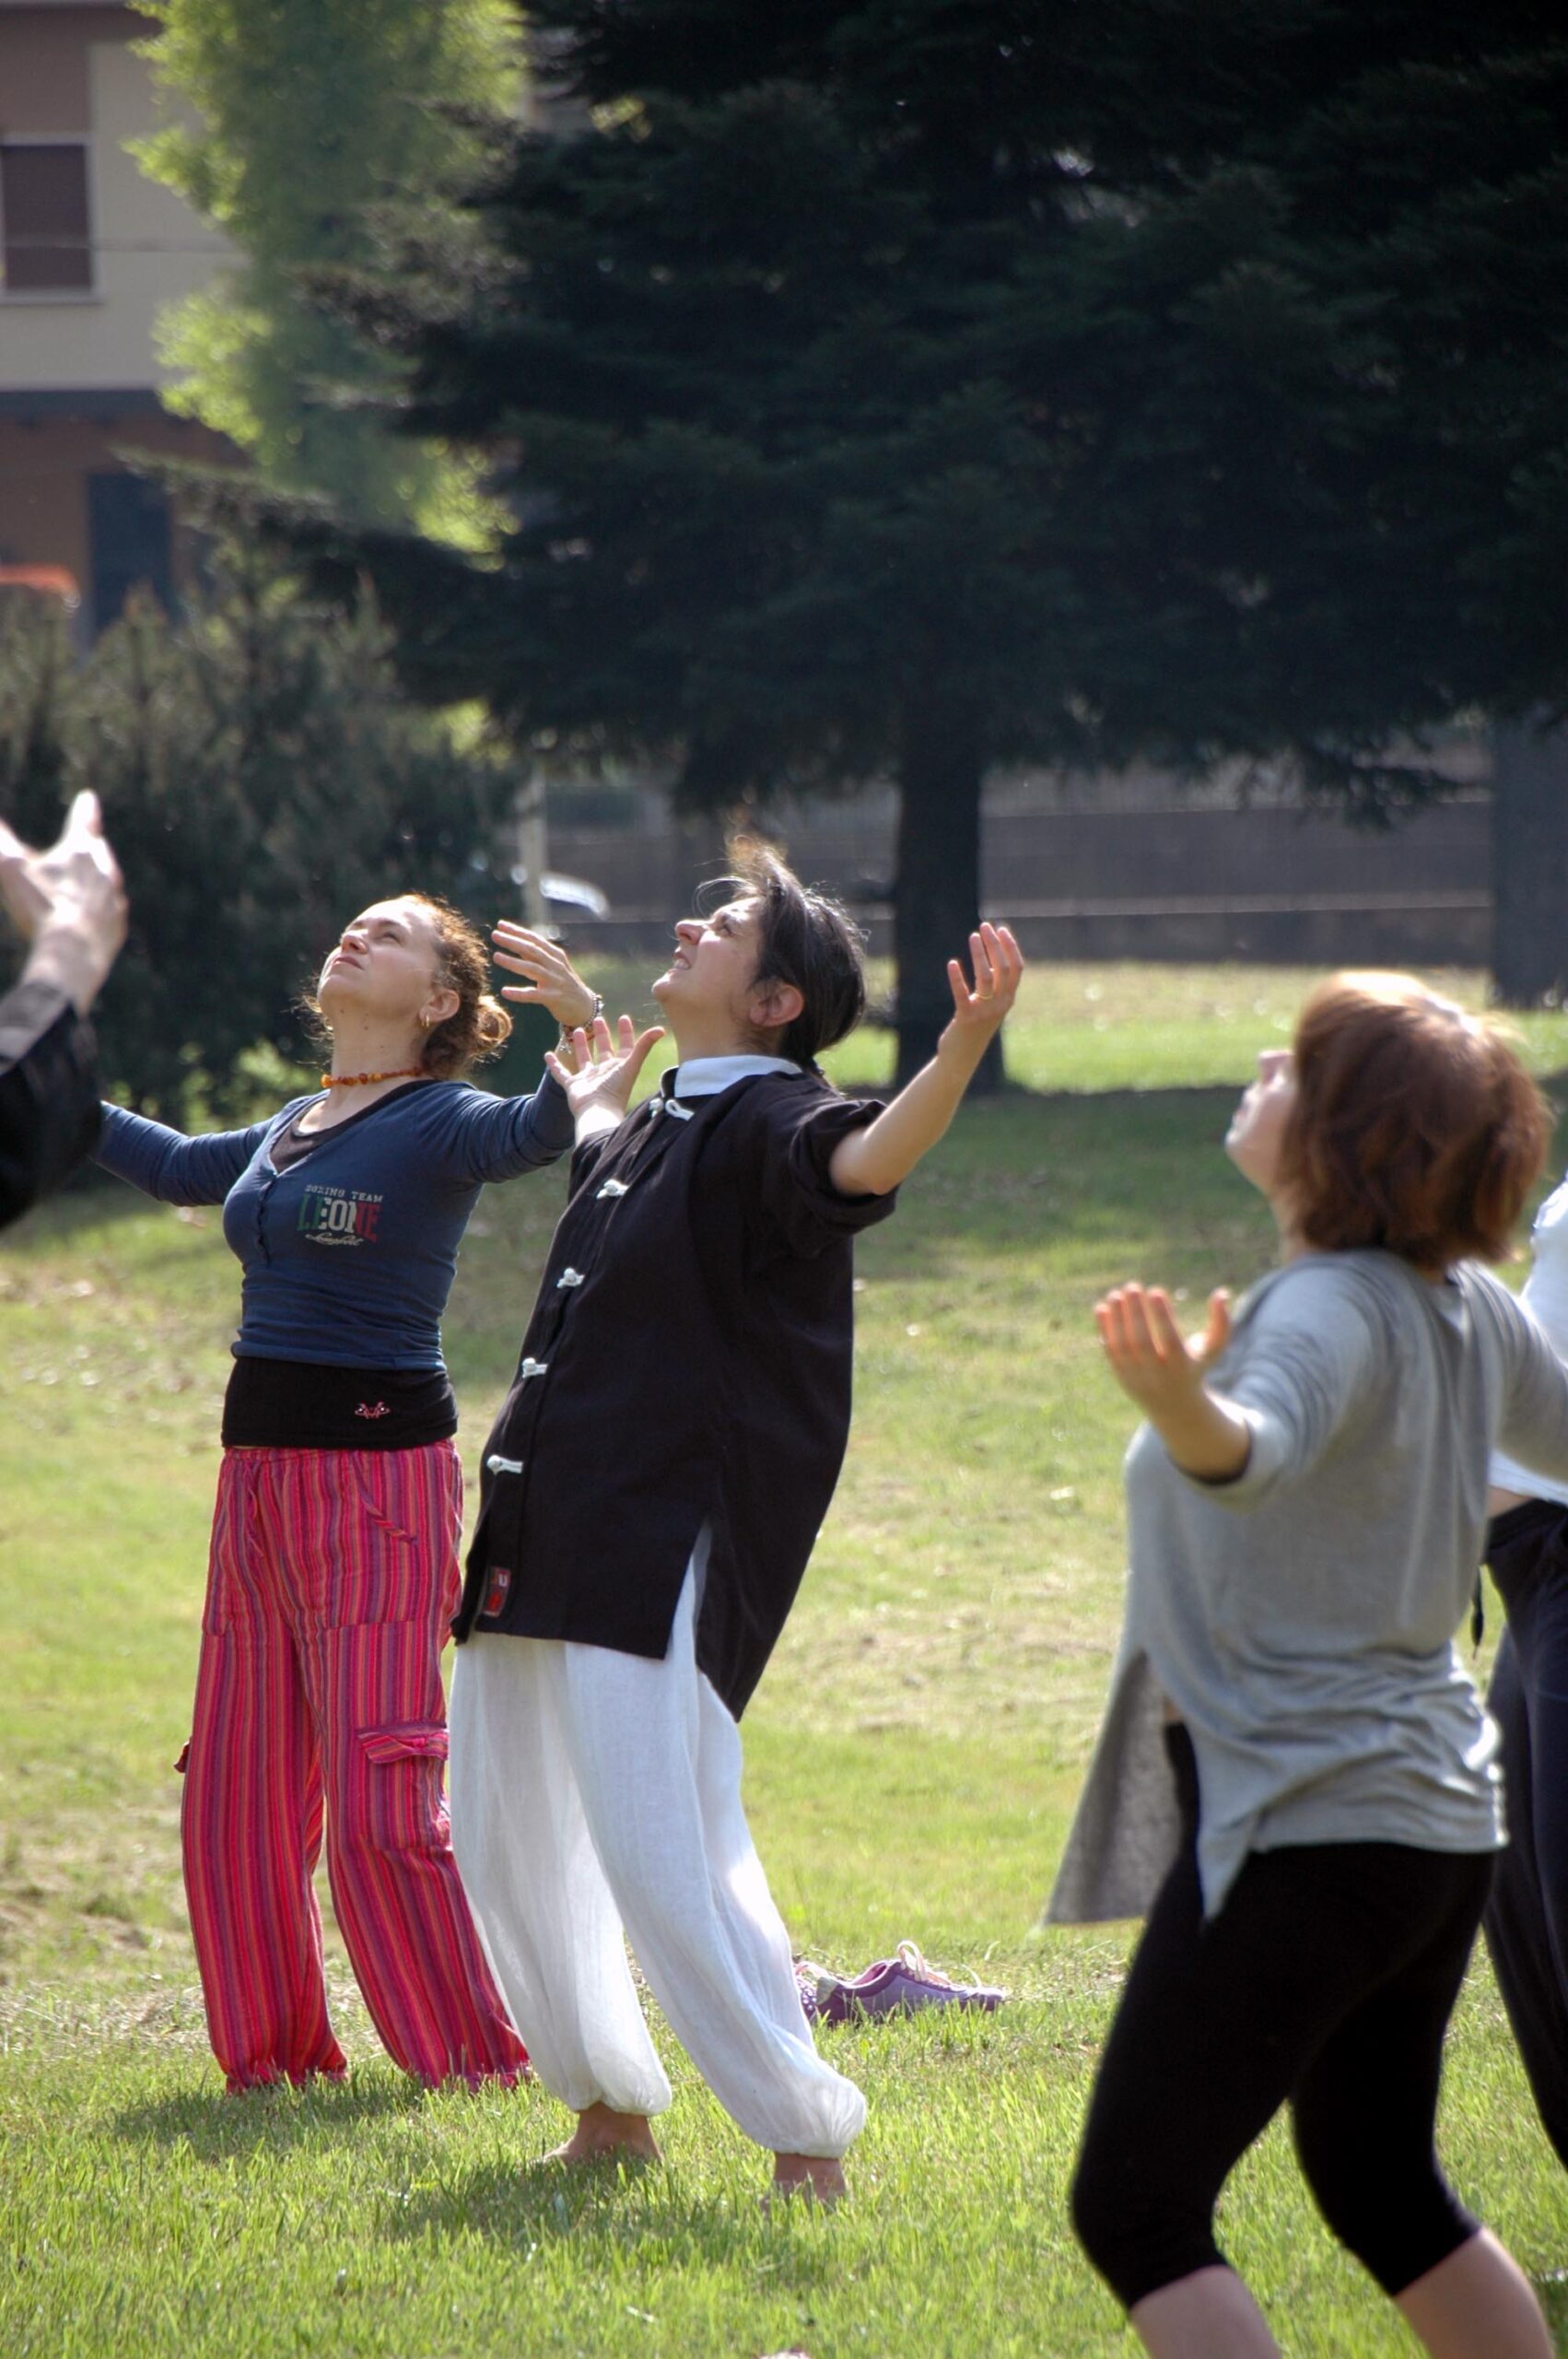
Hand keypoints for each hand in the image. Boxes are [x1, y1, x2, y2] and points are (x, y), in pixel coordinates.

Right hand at [0, 791, 127, 1014]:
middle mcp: (105, 870)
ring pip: (108, 881)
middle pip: (98, 851)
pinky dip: (99, 909)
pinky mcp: (117, 927)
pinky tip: (90, 915)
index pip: (84, 819)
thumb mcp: (11, 868)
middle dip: (90, 845)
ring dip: (97, 877)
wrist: (73, 953)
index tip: (89, 796)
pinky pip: (109, 912)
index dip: (84, 807)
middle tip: (89, 839)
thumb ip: (0, 840)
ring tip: (88, 879)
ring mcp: (114, 900)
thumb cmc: (40, 906)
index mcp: (80, 851)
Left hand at [491, 920, 598, 1029]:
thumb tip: (515, 942)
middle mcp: (556, 966)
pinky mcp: (554, 998)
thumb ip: (536, 956)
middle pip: (532, 950)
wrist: (584, 1008)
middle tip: (494, 934)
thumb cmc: (564, 985)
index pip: (535, 939)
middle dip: (513, 941)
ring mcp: (555, 981)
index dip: (518, 931)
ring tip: (495, 956)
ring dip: (513, 962)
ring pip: (532, 968)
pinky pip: (534, 995)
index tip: (500, 925)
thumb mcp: (553, 966)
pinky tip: (504, 992)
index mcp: (555, 956)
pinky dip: (519, 993)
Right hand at [545, 1012, 664, 1123]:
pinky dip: (554, 1065)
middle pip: (604, 1050)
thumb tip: (661, 1029)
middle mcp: (605, 1072)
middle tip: (598, 1019)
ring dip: (580, 1045)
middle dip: (602, 1035)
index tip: (624, 1018)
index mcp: (620, 1068)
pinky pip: (562, 1073)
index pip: (625, 1047)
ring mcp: (588, 1079)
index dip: (626, 1033)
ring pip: (583, 1059)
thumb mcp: (631, 1064)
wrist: (597, 1112)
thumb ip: (644, 1046)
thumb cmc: (615, 1090)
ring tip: (576, 1030)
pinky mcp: (573, 1085)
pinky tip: (547, 1054)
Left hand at [939, 922, 1022, 1055]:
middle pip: (1002, 968)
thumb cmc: (974, 1027)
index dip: (1010, 947)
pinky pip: (962, 994)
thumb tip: (991, 956)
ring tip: (973, 936)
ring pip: (986, 977)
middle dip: (994, 944)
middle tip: (984, 926)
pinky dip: (957, 978)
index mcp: (1008, 999)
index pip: (1016, 968)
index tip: (1001, 929)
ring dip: (980, 954)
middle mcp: (1000, 1005)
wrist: (961, 1057)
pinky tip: (952, 964)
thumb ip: (993, 985)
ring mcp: (985, 1012)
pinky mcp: (966, 1019)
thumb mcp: (989, 1005)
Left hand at [1094, 1283, 1248, 1480]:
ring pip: (1122, 1346)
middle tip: (1132, 1287)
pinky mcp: (1121, 1376)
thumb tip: (1221, 1293)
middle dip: (1136, 1313)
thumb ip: (1221, 1323)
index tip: (1156, 1291)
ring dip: (1117, 1318)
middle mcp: (1158, 1375)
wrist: (1173, 1406)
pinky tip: (1102, 1307)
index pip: (1170, 1341)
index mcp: (1182, 1368)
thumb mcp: (1213, 1350)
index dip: (1162, 1316)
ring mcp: (1137, 1377)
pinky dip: (1105, 1329)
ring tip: (1116, 1294)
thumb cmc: (1195, 1366)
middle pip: (1142, 1343)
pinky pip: (1110, 1351)